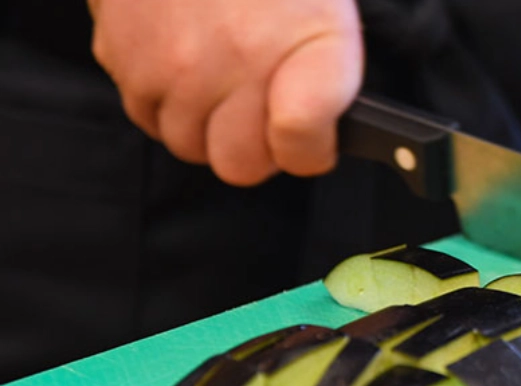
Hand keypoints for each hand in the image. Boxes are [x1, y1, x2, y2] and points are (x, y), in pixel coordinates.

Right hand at [89, 0, 363, 185]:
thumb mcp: (328, 18)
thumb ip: (327, 87)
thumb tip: (312, 148)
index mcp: (301, 51)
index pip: (302, 150)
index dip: (308, 150)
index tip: (309, 137)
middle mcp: (235, 66)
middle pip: (239, 164)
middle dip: (254, 146)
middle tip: (259, 104)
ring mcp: (173, 67)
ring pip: (188, 143)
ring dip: (206, 124)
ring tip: (220, 74)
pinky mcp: (125, 57)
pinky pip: (147, 113)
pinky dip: (165, 98)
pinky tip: (183, 59)